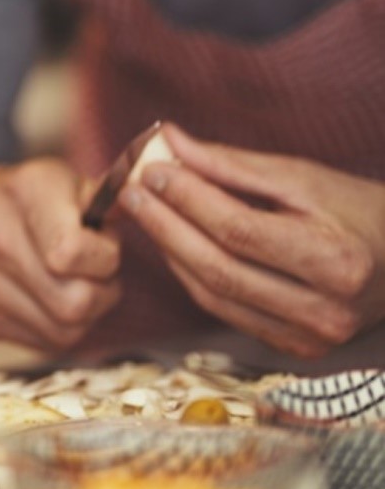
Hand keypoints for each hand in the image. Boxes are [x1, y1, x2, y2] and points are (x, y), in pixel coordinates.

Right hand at [0, 159, 122, 350]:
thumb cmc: (26, 202)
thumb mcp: (64, 182)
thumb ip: (105, 200)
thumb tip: (140, 206)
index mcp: (23, 189)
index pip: (74, 252)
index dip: (104, 257)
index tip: (99, 243)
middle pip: (76, 302)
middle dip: (100, 292)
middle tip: (92, 273)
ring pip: (65, 331)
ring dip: (82, 314)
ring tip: (70, 285)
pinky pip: (44, 344)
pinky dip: (57, 328)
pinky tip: (44, 300)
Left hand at [120, 124, 384, 357]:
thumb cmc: (357, 211)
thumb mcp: (303, 178)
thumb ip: (233, 165)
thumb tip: (167, 139)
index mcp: (336, 261)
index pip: (238, 230)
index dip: (187, 199)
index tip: (152, 168)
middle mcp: (324, 310)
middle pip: (218, 267)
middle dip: (165, 224)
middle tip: (131, 190)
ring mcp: (309, 337)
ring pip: (212, 294)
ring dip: (169, 250)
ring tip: (144, 210)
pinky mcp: (292, 348)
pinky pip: (223, 310)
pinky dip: (190, 274)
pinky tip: (170, 242)